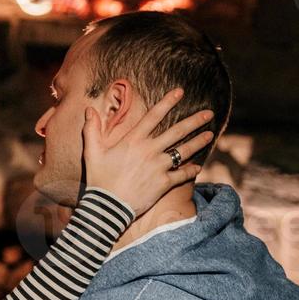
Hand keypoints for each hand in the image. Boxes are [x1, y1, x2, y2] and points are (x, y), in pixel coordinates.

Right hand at [82, 88, 213, 217]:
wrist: (107, 207)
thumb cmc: (99, 179)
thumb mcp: (92, 152)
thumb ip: (92, 129)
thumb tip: (88, 110)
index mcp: (133, 140)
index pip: (153, 116)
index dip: (167, 102)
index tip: (180, 92)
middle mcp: (149, 150)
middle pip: (177, 131)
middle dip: (194, 121)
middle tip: (209, 113)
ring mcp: (159, 166)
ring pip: (184, 151)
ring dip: (198, 142)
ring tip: (210, 135)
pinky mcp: (164, 183)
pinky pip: (182, 175)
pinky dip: (191, 171)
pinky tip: (198, 167)